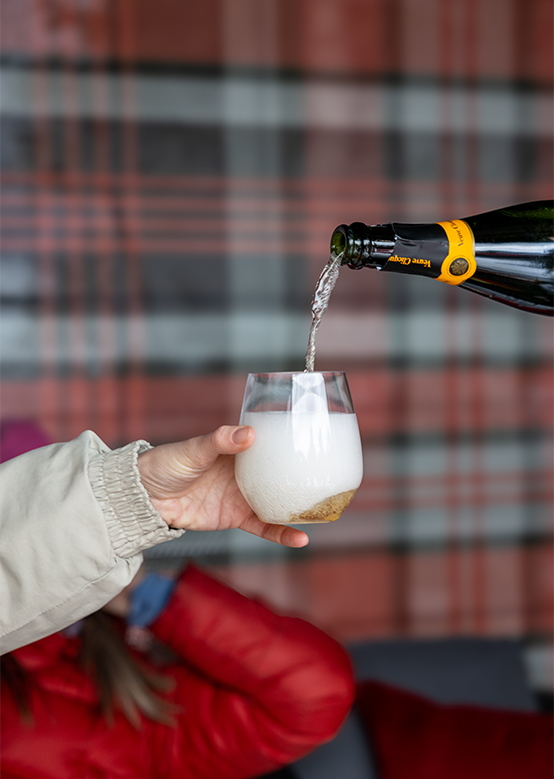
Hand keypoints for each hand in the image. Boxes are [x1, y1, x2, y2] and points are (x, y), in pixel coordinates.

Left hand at [137, 425, 308, 548]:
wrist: (144, 498)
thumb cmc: (166, 464)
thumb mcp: (193, 449)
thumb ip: (220, 441)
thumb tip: (249, 435)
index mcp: (237, 449)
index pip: (270, 443)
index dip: (291, 441)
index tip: (315, 439)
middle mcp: (245, 472)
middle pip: (280, 473)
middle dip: (303, 476)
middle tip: (331, 479)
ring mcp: (242, 495)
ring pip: (277, 501)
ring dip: (298, 508)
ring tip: (325, 513)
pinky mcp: (236, 517)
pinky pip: (264, 526)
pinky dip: (281, 533)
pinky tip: (300, 539)